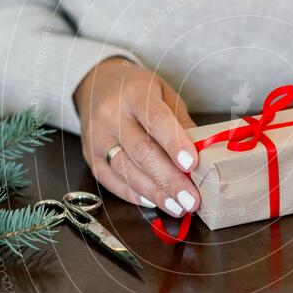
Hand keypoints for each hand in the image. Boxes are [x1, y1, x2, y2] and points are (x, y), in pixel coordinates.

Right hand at [74, 57, 199, 216]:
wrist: (97, 86)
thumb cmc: (138, 91)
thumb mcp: (164, 94)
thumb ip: (181, 122)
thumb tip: (203, 155)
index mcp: (135, 94)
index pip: (156, 119)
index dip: (174, 143)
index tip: (192, 164)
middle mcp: (111, 115)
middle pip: (141, 151)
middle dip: (169, 179)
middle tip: (191, 200)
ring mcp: (97, 137)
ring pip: (125, 170)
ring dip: (154, 193)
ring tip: (178, 207)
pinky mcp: (89, 156)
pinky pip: (110, 181)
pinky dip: (133, 194)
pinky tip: (153, 201)